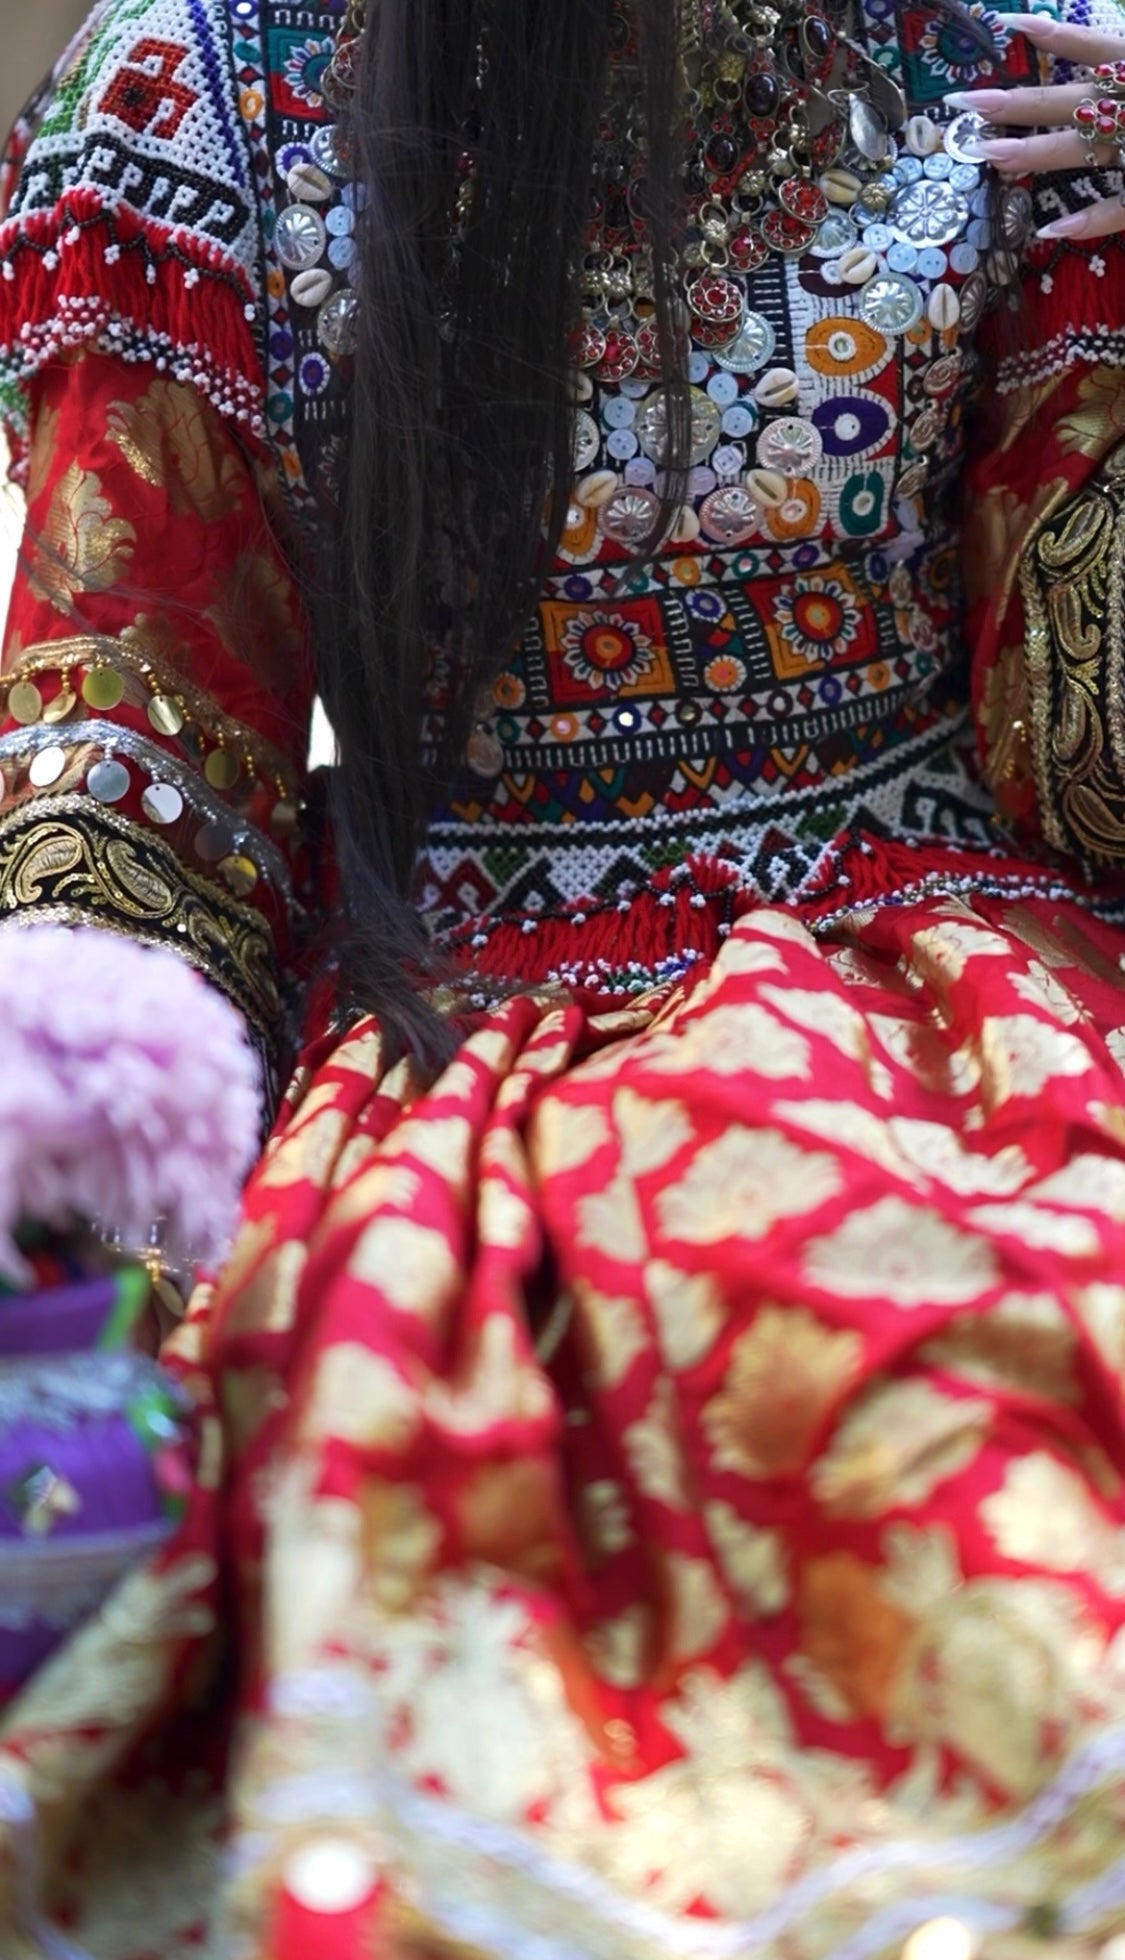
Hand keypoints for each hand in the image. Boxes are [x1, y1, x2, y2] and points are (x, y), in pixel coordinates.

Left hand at [945, 13, 1124, 239]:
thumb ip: (1121, 53)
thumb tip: (1077, 40)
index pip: (1092, 46)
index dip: (1054, 35)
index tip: (1008, 23)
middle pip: (1068, 102)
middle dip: (1016, 103)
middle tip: (962, 100)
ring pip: (1082, 149)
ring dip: (1035, 153)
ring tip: (987, 153)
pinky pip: (1121, 208)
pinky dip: (1088, 221)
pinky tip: (1048, 230)